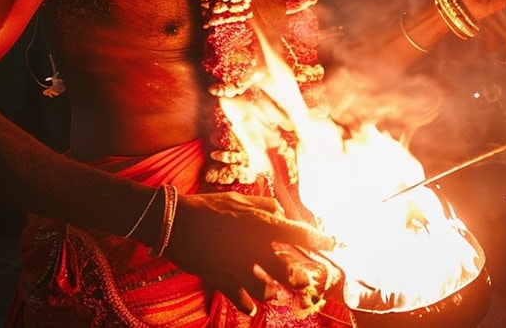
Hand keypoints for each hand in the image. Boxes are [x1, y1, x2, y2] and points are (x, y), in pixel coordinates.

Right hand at [164, 192, 336, 315]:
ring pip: (265, 289)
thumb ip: (266, 206)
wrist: (172, 221)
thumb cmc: (209, 206)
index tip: (333, 244)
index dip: (320, 240)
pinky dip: (247, 304)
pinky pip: (238, 297)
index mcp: (262, 224)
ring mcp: (237, 266)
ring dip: (273, 292)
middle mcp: (254, 248)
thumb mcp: (241, 199)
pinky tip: (253, 307)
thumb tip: (282, 213)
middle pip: (287, 272)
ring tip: (276, 291)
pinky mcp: (220, 278)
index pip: (299, 234)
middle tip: (307, 282)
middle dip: (301, 279)